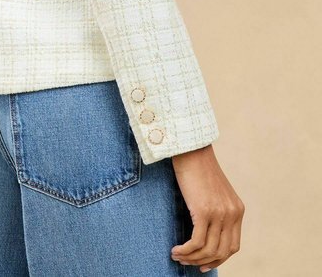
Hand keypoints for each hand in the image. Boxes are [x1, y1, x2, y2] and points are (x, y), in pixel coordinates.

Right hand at [170, 145, 244, 272]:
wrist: (189, 148)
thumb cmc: (196, 167)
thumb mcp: (212, 192)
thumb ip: (215, 210)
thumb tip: (205, 232)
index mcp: (237, 209)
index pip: (233, 245)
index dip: (218, 259)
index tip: (203, 264)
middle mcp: (232, 213)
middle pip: (222, 252)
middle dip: (204, 262)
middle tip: (188, 264)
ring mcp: (219, 213)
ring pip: (208, 250)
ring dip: (191, 258)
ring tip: (177, 256)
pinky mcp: (204, 211)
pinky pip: (196, 242)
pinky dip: (185, 250)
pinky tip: (175, 249)